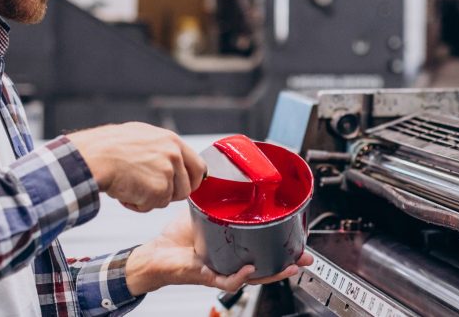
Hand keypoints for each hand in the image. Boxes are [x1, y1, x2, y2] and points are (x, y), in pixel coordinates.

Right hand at [67, 122, 205, 211]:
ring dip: (150, 199)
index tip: (183, 187)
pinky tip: (125, 192)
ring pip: (168, 199)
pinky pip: (152, 206)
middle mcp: (174, 155)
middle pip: (186, 188)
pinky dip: (137, 204)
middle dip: (170, 195)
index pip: (198, 166)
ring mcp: (168, 172)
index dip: (191, 181)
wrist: (94, 157)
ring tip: (131, 186)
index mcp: (172, 140)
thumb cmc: (108, 147)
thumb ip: (161, 149)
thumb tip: (172, 160)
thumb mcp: (141, 136)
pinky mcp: (159, 189)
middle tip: (149, 191)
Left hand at [124, 210, 313, 294]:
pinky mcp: (207, 275)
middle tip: (304, 257)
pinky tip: (249, 269)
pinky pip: (227, 281)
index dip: (282, 248)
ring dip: (273, 273)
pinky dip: (239, 276)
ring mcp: (221, 271)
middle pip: (266, 266)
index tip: (298, 240)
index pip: (264, 251)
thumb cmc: (176, 239)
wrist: (153, 255)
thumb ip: (217, 202)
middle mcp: (231, 263)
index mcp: (234, 249)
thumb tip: (229, 178)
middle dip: (288, 263)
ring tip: (289, 265)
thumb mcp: (203, 215)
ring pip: (254, 277)